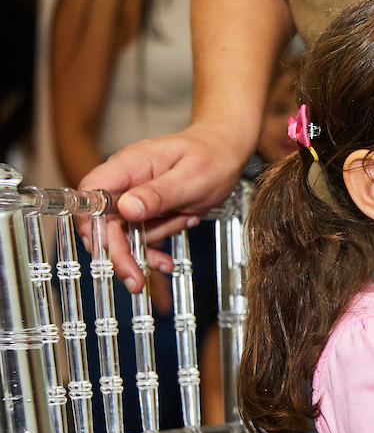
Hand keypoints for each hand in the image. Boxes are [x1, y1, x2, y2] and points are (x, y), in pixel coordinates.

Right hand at [78, 125, 248, 290]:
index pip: (90, 197)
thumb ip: (159, 193)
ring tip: (184, 221)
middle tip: (136, 280)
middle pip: (103, 224)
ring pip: (123, 235)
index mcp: (127, 167)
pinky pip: (140, 237)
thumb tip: (126, 208)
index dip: (92, 226)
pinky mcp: (144, 211)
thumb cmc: (210, 156)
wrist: (225, 152)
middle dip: (119, 254)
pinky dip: (154, 248)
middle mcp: (124, 183)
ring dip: (149, 245)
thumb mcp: (190, 177)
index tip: (107, 250)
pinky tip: (170, 254)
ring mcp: (133, 198)